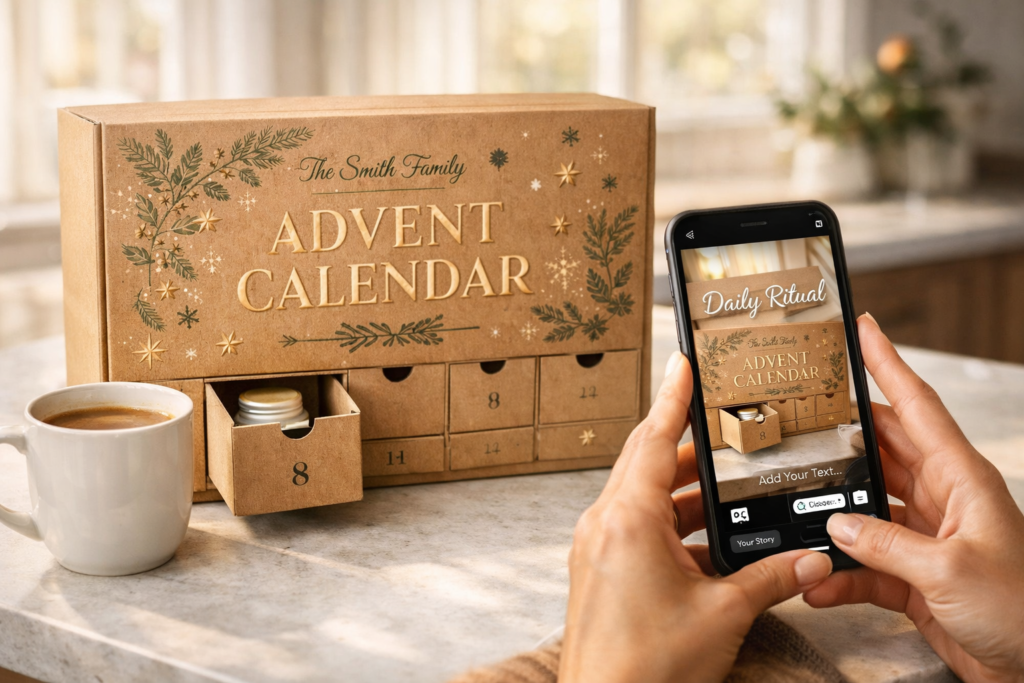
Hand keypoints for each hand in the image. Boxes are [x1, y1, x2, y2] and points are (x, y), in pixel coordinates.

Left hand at [560, 353, 832, 682]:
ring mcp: (598, 547)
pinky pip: (637, 526)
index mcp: (628, 519)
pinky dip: (671, 522)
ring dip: (682, 489)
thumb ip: (771, 578)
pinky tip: (707, 538)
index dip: (673, 396)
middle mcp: (605, 524)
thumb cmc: (646, 667)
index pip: (652, 437)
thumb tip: (812, 559)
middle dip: (686, 443)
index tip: (684, 362)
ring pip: (642, 495)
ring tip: (725, 485)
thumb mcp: (724, 615)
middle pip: (646, 460)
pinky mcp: (601, 571)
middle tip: (722, 425)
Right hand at [804, 314, 1023, 681]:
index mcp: (960, 479)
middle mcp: (942, 500)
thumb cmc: (1023, 610)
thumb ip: (883, 543)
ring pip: (866, 508)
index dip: (888, 363)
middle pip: (882, 450)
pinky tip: (821, 582)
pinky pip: (865, 563)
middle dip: (843, 434)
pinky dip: (841, 573)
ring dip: (833, 516)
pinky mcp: (914, 576)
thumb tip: (836, 524)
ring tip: (798, 511)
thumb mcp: (947, 570)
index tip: (863, 329)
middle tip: (803, 416)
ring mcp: (926, 537)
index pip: (916, 406)